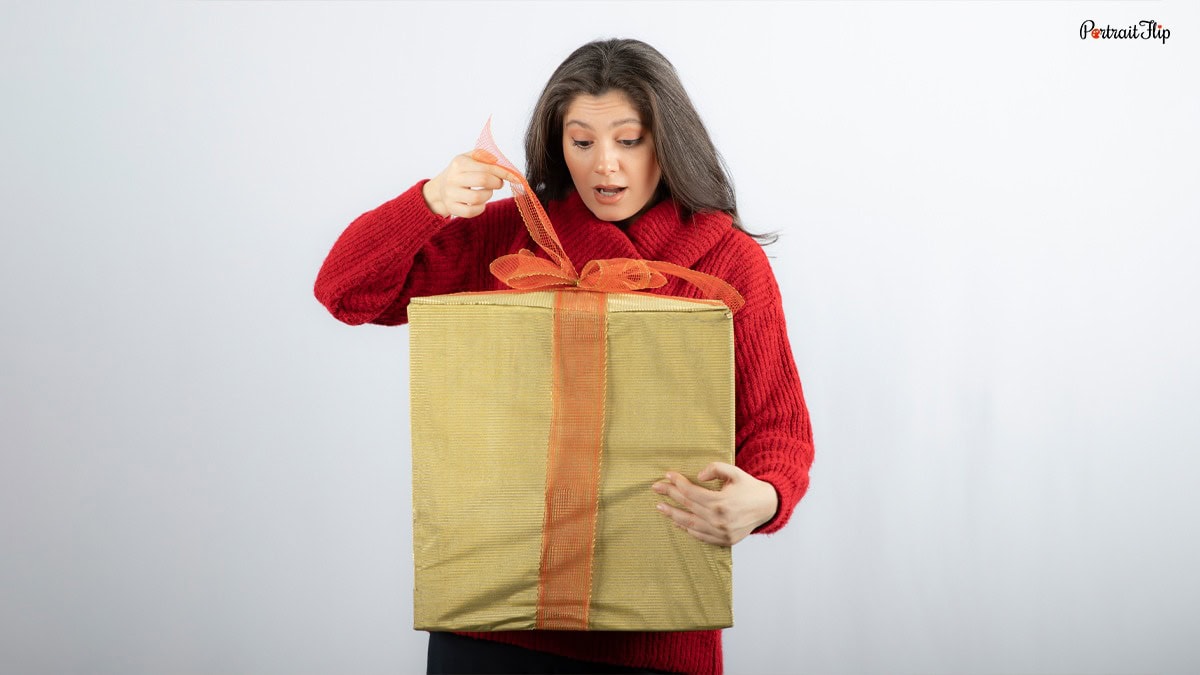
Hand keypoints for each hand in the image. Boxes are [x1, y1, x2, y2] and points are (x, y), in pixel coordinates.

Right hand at [423, 153, 520, 217]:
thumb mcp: (469, 158)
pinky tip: (480, 203)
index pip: (487, 167)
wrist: (439, 188)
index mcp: (459, 163)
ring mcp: (451, 194)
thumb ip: (485, 157)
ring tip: (486, 191)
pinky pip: (471, 212)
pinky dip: (480, 208)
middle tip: (498, 184)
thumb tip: (503, 164)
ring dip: (488, 195)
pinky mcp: (451, 207)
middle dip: (497, 183)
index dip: (504, 173)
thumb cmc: (461, 172)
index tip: (516, 177)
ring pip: (478, 198)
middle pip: (483, 180)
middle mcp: (453, 178)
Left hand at [652, 462, 778, 545]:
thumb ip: (716, 469)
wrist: (768, 506)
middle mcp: (719, 519)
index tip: (668, 475)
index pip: (691, 492)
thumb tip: (699, 475)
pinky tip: (678, 522)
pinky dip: (687, 529)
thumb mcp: (735, 472)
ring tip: (661, 507)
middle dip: (670, 495)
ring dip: (673, 515)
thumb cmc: (749, 487)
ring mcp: (721, 532)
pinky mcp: (724, 541)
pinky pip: (700, 536)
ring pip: (689, 524)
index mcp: (721, 502)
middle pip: (687, 506)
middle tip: (656, 488)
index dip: (677, 483)